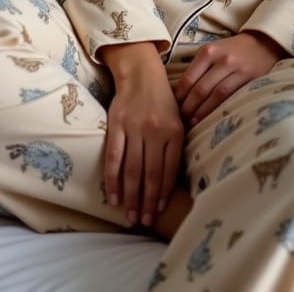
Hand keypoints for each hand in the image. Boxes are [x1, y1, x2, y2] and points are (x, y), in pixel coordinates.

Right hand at [101, 42, 183, 228]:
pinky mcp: (117, 126)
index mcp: (175, 131)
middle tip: (144, 220)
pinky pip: (114, 158)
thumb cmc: (163, 100)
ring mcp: (135, 129)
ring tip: (130, 215)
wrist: (141, 74)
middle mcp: (156, 131)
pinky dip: (113, 180)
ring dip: (130, 196)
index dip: (165, 192)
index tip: (160, 210)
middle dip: (148, 200)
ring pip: (132, 169)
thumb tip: (178, 179)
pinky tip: (113, 197)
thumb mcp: (178, 119)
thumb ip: (176, 145)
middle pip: (151, 173)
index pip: (170, 169)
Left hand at [174, 32, 283, 126]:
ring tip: (192, 123)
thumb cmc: (233, 50)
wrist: (263, 43)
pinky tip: (210, 118)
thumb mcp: (213, 52)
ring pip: (213, 94)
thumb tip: (177, 94)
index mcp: (208, 51)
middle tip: (179, 121)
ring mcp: (235, 68)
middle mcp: (221, 59)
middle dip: (187, 108)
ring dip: (200, 111)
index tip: (171, 110)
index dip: (178, 98)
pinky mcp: (248, 77)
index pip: (187, 79)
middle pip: (199, 89)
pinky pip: (229, 96)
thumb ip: (199, 68)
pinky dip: (216, 109)